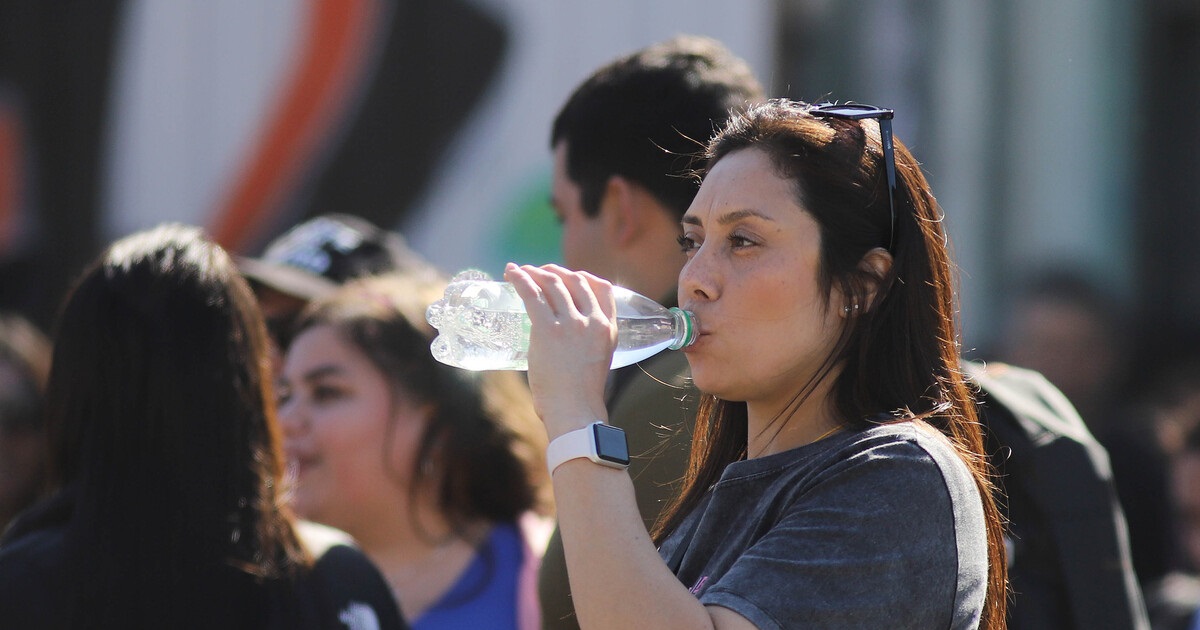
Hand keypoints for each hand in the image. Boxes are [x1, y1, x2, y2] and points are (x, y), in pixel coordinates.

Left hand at [504, 263, 614, 437]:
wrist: (575, 411)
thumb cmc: (580, 395)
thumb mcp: (597, 360)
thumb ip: (587, 342)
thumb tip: (564, 333)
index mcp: (608, 328)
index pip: (603, 288)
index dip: (582, 277)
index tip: (567, 276)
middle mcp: (593, 321)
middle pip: (575, 281)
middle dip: (555, 272)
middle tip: (538, 272)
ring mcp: (572, 324)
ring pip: (553, 284)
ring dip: (535, 272)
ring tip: (521, 272)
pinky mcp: (548, 330)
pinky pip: (533, 295)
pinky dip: (521, 279)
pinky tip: (511, 273)